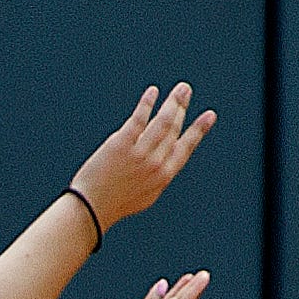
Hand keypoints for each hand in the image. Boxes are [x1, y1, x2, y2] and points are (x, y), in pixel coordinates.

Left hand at [69, 84, 216, 230]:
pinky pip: (139, 119)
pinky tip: (152, 92)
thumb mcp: (144, 195)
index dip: (198, 130)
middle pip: (173, 129)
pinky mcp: (121, 145)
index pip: (185, 148)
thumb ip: (157, 176)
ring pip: (162, 121)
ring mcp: (139, 154)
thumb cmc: (114, 204)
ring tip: (179, 89)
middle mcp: (155, 164)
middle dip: (181, 107)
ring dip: (173, 102)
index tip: (209, 115)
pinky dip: (148, 103)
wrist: (89, 209)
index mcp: (163, 176)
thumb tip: (165, 161)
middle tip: (185, 91)